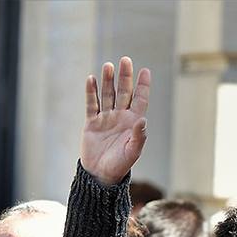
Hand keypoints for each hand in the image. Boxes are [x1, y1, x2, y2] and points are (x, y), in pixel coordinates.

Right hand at [80, 57, 150, 185]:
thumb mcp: (132, 152)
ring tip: (108, 66)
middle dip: (124, 77)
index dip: (142, 86)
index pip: (140, 100)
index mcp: (133, 122)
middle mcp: (120, 117)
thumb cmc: (120, 165)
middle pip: (123, 92)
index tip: (145, 71)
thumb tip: (142, 120)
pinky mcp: (92, 122)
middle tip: (125, 60)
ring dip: (107, 81)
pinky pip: (91, 104)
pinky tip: (91, 79)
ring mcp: (106, 118)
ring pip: (107, 95)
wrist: (100, 175)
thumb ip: (139, 136)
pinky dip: (91, 92)